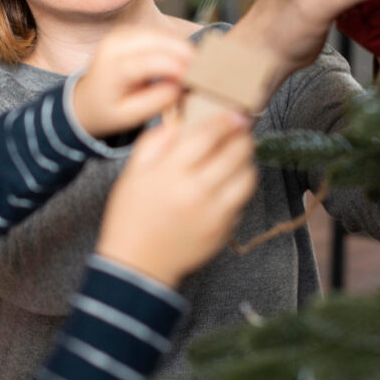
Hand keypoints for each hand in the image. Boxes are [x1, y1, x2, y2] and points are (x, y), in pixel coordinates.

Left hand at [72, 26, 194, 137]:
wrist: (89, 99)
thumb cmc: (110, 111)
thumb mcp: (130, 116)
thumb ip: (155, 101)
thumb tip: (180, 85)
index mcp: (111, 67)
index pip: (147, 62)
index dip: (175, 67)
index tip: (196, 77)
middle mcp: (114, 44)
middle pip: (158, 40)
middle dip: (185, 53)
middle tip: (208, 70)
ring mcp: (122, 33)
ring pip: (163, 33)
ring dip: (184, 48)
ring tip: (201, 67)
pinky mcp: (131, 31)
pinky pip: (162, 33)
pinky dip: (178, 45)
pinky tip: (190, 61)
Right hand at [95, 112, 255, 286]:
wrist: (137, 265)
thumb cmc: (131, 216)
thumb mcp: (132, 174)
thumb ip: (154, 143)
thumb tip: (177, 123)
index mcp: (171, 172)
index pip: (208, 135)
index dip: (226, 121)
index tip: (234, 114)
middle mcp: (196, 190)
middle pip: (236, 153)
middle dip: (242, 137)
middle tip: (240, 132)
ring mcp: (214, 212)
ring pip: (247, 178)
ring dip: (246, 162)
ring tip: (237, 157)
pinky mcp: (223, 230)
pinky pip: (242, 202)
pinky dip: (240, 189)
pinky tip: (228, 184)